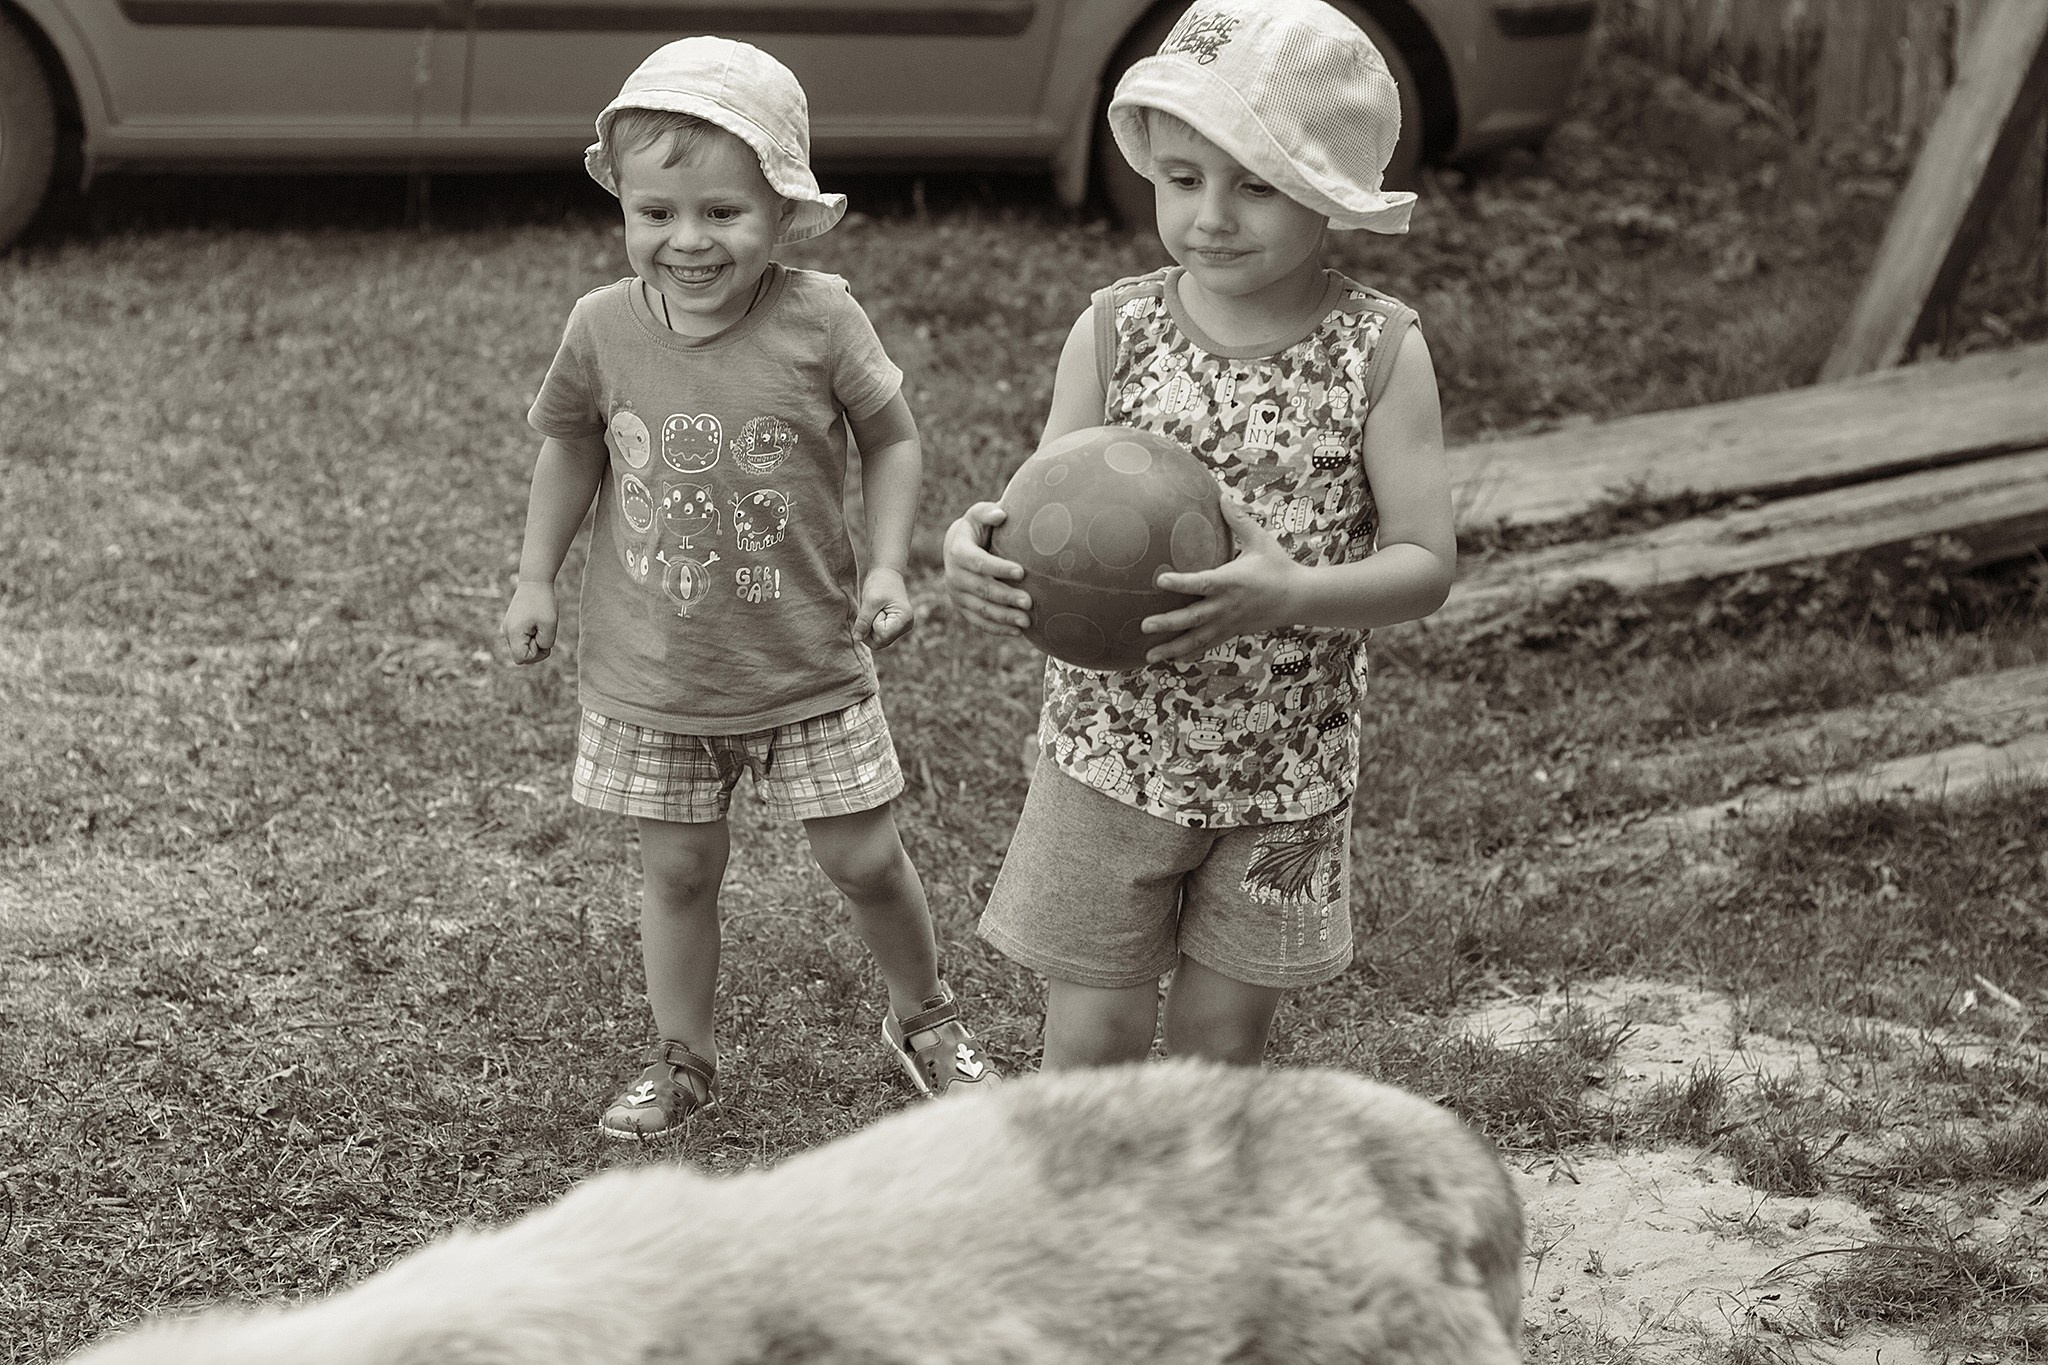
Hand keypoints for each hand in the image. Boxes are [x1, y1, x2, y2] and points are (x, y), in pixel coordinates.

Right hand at [502, 581, 557, 664]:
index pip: (522, 659)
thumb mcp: (550, 625)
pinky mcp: (512, 624)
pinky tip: (536, 623)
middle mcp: (507, 633)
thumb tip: (538, 648)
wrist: (534, 581)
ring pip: (523, 647)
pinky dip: (532, 635)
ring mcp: (508, 628)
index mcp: (513, 633)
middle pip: (522, 655)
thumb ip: (545, 643)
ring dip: (535, 641)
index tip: (542, 636)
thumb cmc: (543, 602)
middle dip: (536, 648)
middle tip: (543, 629)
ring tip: (539, 625)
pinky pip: (523, 639)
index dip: (536, 654)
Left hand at [855, 567, 914, 649]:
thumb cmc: (880, 583)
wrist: (887, 572)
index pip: (882, 635)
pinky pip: (879, 635)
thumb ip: (863, 621)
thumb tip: (857, 639)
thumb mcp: (870, 601)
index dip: (872, 624)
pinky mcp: (894, 627)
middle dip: (870, 629)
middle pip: (880, 642)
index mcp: (904, 620)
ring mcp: (901, 628)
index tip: (876, 608)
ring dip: (870, 628)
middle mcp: (905, 627)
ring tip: (873, 611)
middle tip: (872, 610)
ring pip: (879, 641)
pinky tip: (874, 614)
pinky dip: (872, 627)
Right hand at [941, 502, 1030, 634]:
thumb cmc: (977, 528)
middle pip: (982, 589)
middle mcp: (954, 576)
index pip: (979, 563)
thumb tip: (1000, 514)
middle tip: (1029, 602)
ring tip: (1027, 621)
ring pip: (981, 609)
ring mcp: (957, 595)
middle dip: (1006, 597)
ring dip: (1004, 617)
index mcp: (958, 552)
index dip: (1000, 568)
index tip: (1022, 572)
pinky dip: (998, 628)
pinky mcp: (963, 608)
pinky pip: (979, 622)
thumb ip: (988, 513)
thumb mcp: (979, 515)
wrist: (958, 547)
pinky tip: (1017, 632)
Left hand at [1142, 500, 1299, 662]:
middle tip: (1144, 625)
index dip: (1180, 583)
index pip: (1201, 583)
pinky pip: (1207, 645)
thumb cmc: (1278, 566)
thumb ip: (1239, 520)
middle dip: (1168, 623)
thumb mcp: (1261, 540)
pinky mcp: (1231, 632)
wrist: (1298, 598)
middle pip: (1193, 617)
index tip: (1159, 580)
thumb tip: (1222, 495)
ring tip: (1148, 655)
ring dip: (1172, 647)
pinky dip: (1188, 653)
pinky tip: (1170, 658)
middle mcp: (1226, 605)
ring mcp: (1228, 623)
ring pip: (1197, 639)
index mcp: (1231, 581)